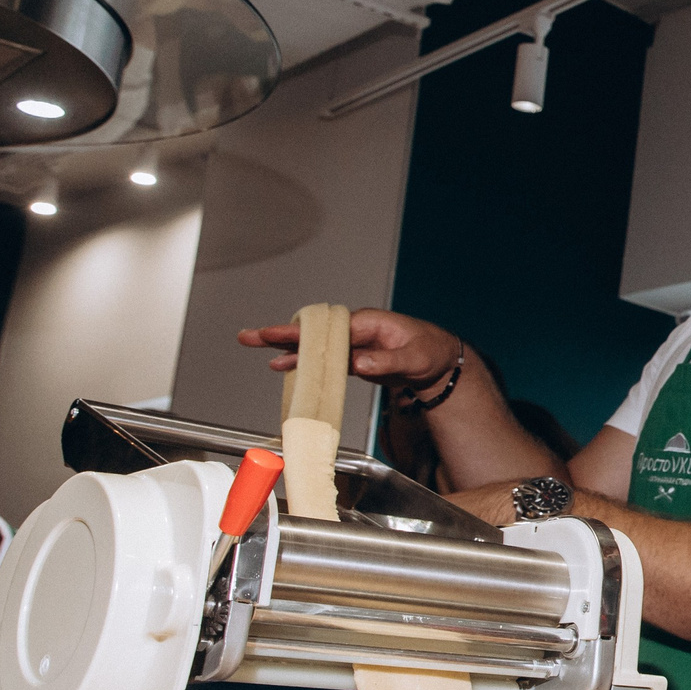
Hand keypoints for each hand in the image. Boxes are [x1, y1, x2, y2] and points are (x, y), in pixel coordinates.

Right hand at [237, 308, 458, 388]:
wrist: (441, 362)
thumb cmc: (431, 353)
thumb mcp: (413, 359)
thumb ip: (386, 362)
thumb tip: (359, 364)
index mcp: (367, 323)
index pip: (325, 328)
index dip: (298, 333)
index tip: (274, 336)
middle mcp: (356, 330)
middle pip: (312, 331)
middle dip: (279, 334)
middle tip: (249, 336)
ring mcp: (353, 343)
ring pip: (313, 345)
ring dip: (285, 348)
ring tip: (254, 346)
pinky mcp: (354, 357)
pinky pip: (323, 358)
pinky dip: (303, 362)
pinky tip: (283, 366)